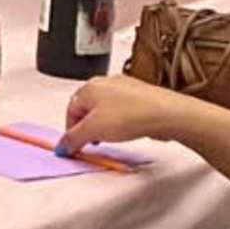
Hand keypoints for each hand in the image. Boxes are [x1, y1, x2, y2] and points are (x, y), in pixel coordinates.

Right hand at [59, 75, 188, 150]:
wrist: (166, 114)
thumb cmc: (130, 115)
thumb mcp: (92, 131)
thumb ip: (72, 139)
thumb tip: (63, 145)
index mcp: (88, 87)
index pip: (70, 110)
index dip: (70, 131)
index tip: (74, 146)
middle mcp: (105, 82)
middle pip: (87, 108)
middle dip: (88, 127)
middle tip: (92, 142)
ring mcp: (124, 87)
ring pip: (106, 108)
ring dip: (105, 125)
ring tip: (113, 136)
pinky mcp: (140, 95)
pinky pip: (123, 109)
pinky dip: (121, 121)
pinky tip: (128, 129)